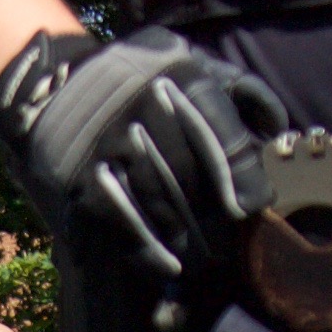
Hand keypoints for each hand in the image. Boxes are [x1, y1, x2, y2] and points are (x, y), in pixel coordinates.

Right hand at [0, 29, 288, 290]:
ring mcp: (111, 143)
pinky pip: (121, 223)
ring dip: (185, 240)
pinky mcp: (82, 177)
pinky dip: (146, 252)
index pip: (223, 136)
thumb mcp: (192, 63)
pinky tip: (166, 268)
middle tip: (228, 245)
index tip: (251, 208)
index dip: (244, 179)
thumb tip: (276, 129)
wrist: (55, 83)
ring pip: (160, 205)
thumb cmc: (141, 80)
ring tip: (201, 262)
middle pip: (194, 179)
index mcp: (180, 78)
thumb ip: (239, 90)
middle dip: (215, 218)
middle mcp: (146, 107)